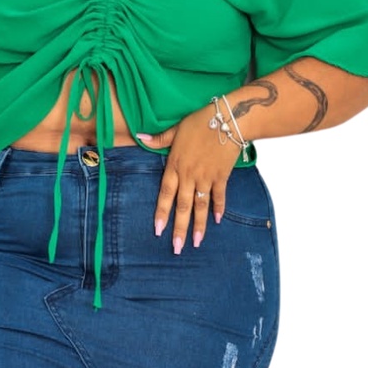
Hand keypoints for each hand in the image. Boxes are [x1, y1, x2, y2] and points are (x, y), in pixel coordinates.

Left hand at [138, 106, 240, 252]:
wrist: (228, 119)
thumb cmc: (200, 121)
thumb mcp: (176, 129)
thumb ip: (158, 139)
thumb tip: (139, 137)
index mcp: (176, 165)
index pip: (166, 193)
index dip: (162, 212)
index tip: (158, 230)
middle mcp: (189, 175)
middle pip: (182, 206)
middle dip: (179, 228)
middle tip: (176, 248)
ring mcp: (206, 177)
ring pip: (200, 206)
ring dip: (199, 225)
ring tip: (197, 243)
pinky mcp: (221, 176)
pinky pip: (219, 196)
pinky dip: (219, 208)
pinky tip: (217, 221)